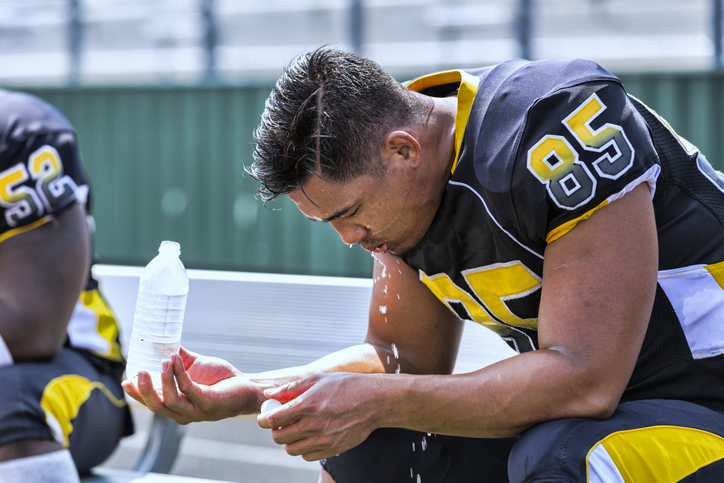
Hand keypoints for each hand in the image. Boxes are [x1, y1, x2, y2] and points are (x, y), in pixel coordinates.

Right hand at [122, 346, 263, 423]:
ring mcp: (197, 410)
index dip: (137, 394)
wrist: (246, 386)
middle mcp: (184, 412)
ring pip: (171, 400)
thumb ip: (178, 359)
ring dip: (164, 379)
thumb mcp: (193, 367)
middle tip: (140, 372)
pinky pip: (190, 389)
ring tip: (163, 360)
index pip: (152, 403)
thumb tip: (164, 341)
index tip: (125, 381)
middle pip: (156, 406)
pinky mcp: (209, 403)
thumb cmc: (219, 378)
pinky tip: (176, 359)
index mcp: (177, 405)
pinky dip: (180, 374)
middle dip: (145, 390)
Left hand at [257, 373, 381, 460]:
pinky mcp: (333, 449)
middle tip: (282, 423)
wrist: (374, 401)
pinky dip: (304, 448)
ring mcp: (324, 439)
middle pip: (279, 437)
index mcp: (308, 404)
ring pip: (291, 449)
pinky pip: (307, 455)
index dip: (263, 419)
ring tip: (297, 428)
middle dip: (275, 430)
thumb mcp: (317, 379)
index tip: (264, 417)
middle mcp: (314, 424)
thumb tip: (268, 395)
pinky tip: (310, 435)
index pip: (273, 419)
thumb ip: (290, 388)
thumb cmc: (345, 385)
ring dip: (289, 440)